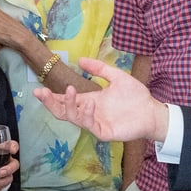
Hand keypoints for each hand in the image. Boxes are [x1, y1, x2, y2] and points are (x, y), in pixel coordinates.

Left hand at [0, 139, 19, 190]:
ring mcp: (6, 174)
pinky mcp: (2, 183)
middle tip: (0, 173)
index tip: (12, 150)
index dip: (14, 147)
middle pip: (14, 165)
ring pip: (8, 179)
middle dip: (8, 169)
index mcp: (2, 151)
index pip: (11, 146)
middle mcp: (6, 162)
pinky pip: (1, 187)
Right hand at [33, 56, 169, 142]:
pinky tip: (89, 103)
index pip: (65, 100)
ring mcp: (94, 123)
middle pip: (62, 111)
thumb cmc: (135, 96)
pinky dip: (86, 114)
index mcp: (89, 100)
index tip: (38, 89)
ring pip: (73, 118)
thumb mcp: (116, 77)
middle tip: (40, 92)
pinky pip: (90, 124)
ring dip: (67, 105)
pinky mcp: (103, 131)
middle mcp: (88, 112)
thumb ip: (99, 69)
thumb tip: (80, 59)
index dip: (51, 96)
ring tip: (69, 91)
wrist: (152, 110)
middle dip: (50, 103)